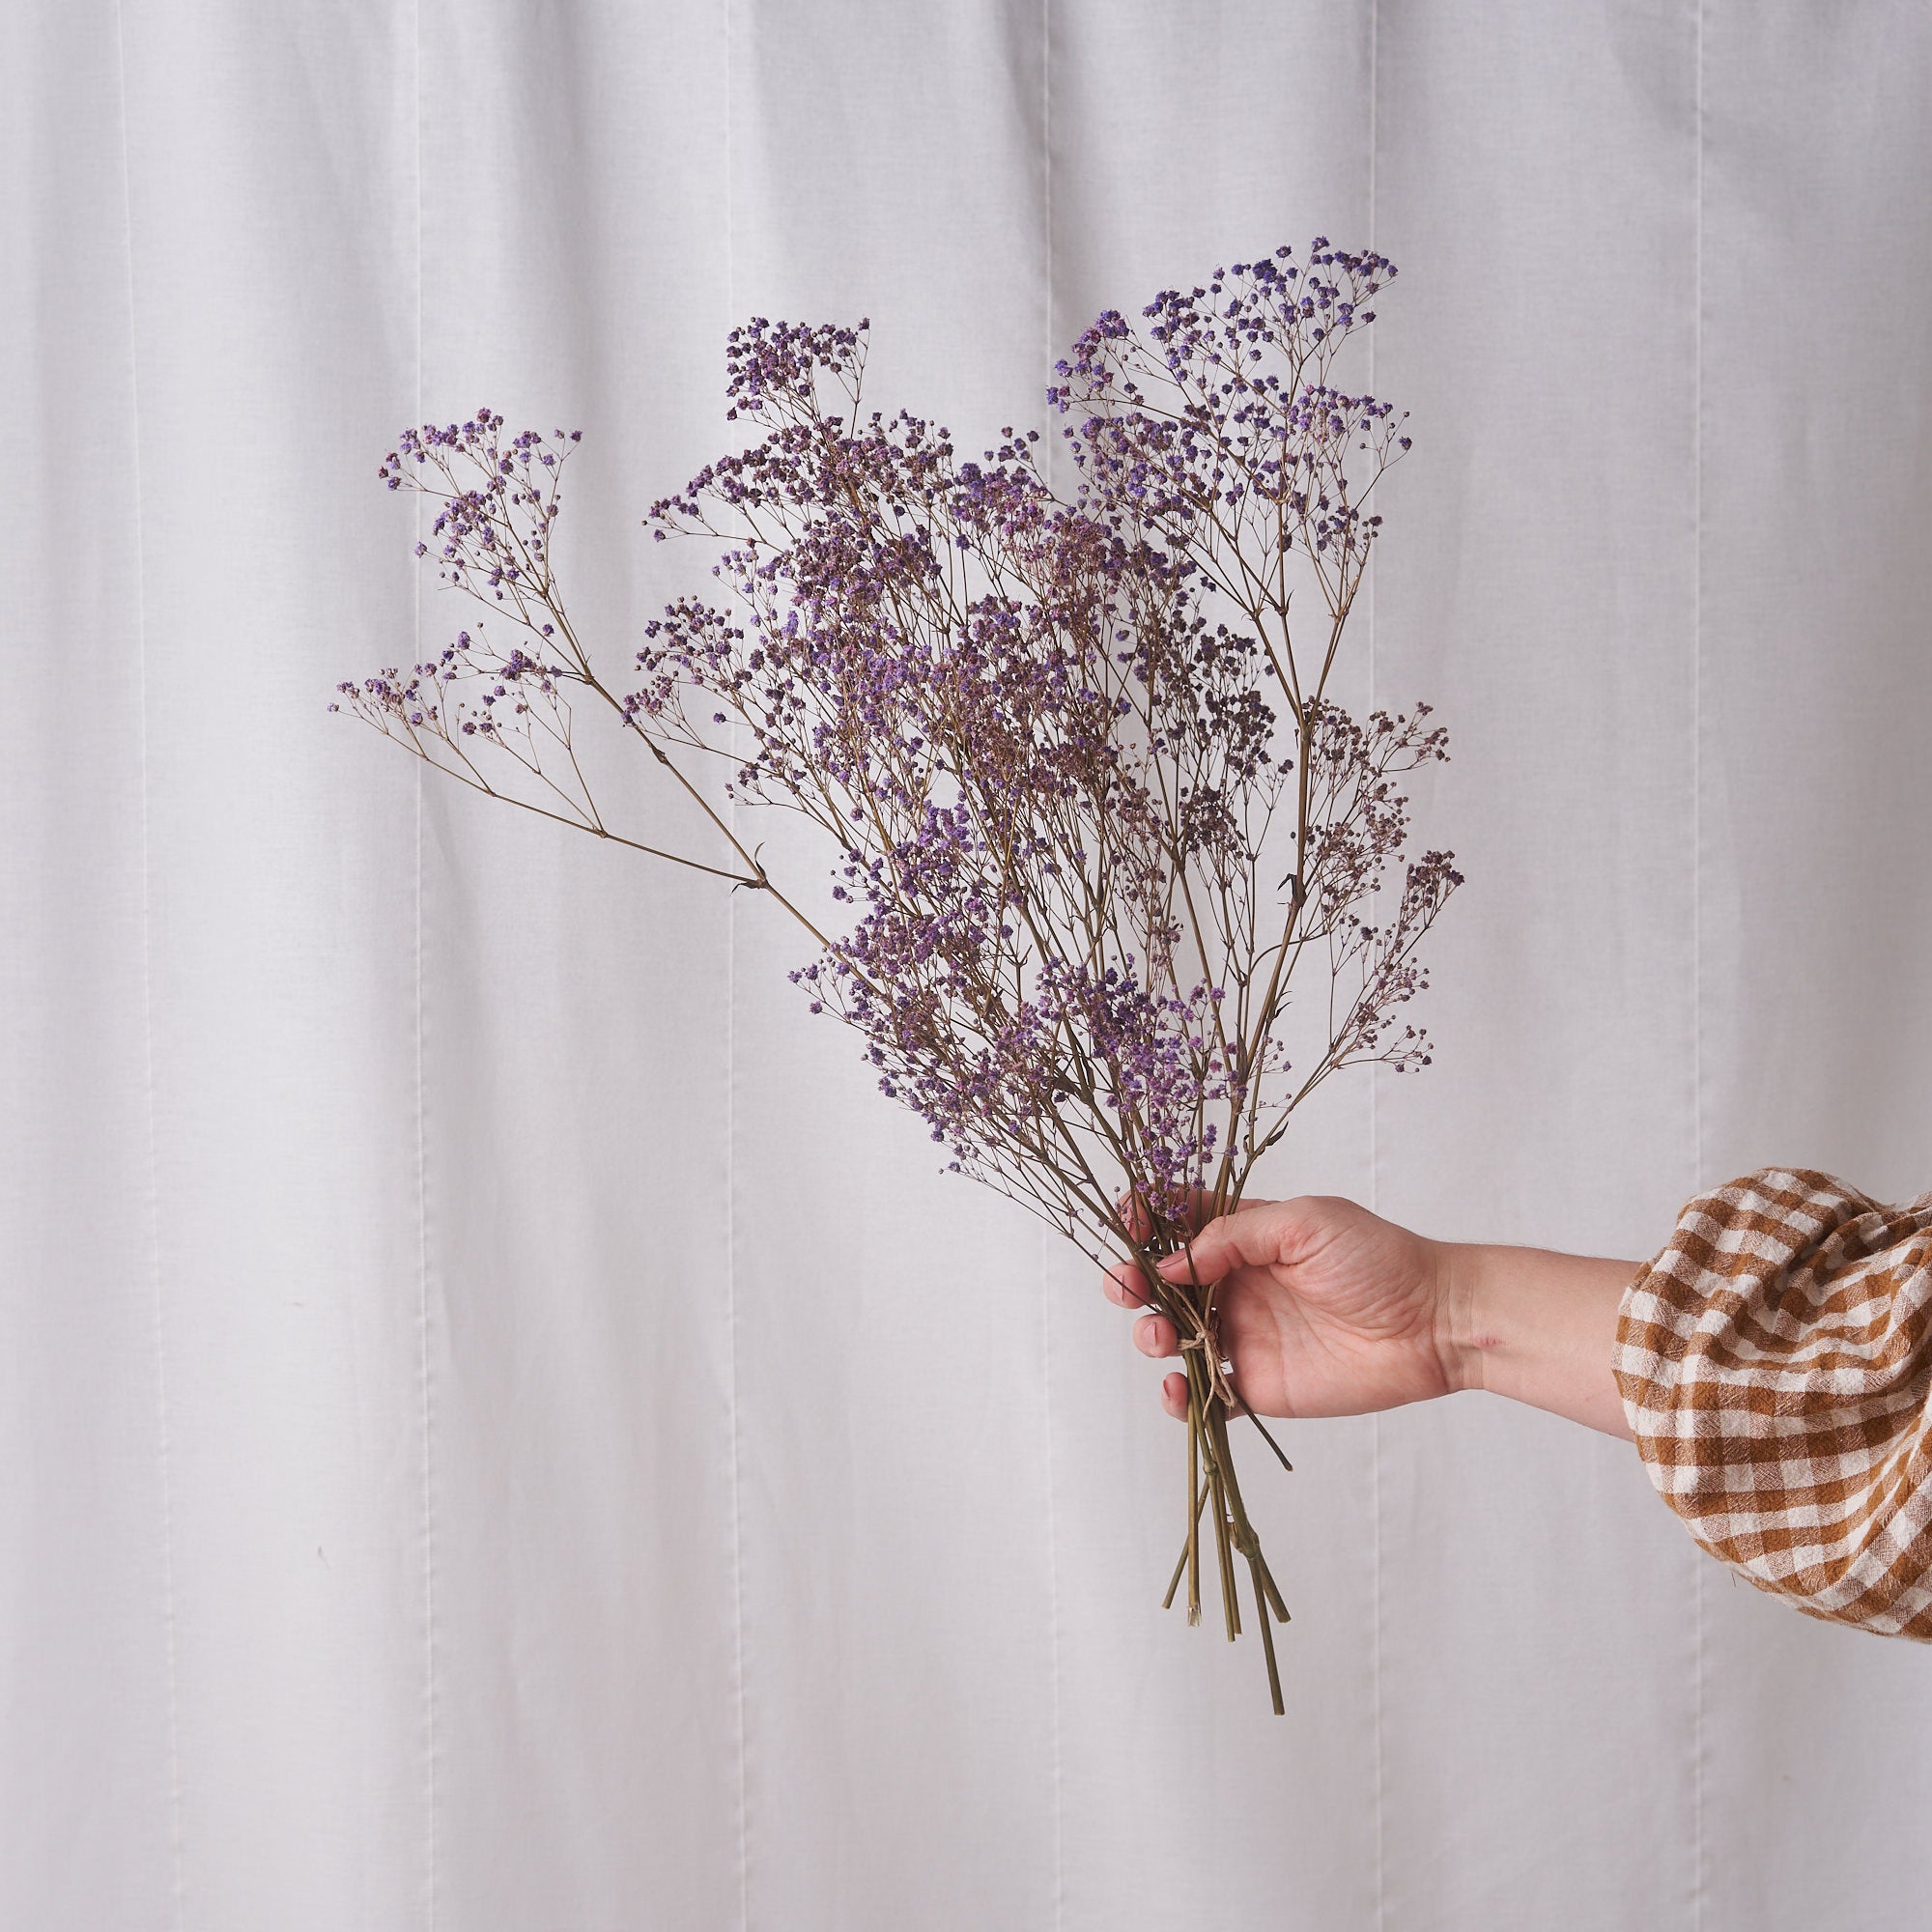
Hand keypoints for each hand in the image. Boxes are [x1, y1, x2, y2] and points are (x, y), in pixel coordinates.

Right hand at [1104, 1194, 1454, 1420]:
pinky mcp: (1260, 1386)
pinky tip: (1177, 1387)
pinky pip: (1206, 1394)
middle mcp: (1239, 1285)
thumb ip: (1233, 1236)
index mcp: (1247, 1237)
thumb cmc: (1378, 1259)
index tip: (1128, 1227)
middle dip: (1134, 1284)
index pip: (1181, 1223)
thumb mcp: (1304, 1223)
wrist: (1432, 1323)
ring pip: (1174, 1339)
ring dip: (1149, 1337)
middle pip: (1164, 1284)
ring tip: (1158, 1338)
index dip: (1146, 1222)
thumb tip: (1172, 1262)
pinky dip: (1178, 1396)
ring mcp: (1246, 1336)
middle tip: (1127, 1290)